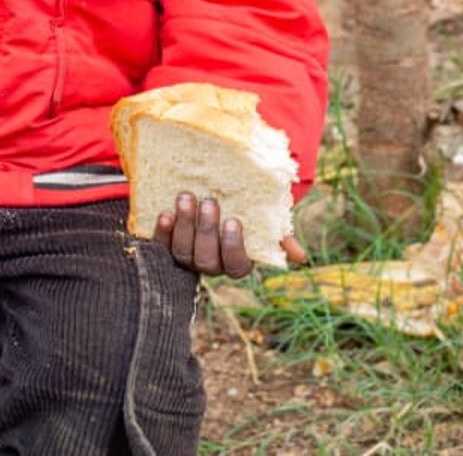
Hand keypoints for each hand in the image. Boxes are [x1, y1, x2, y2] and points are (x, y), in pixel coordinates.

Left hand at [153, 193, 309, 277]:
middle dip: (207, 231)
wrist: (208, 197)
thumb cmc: (241, 210)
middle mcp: (211, 265)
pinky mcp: (166, 245)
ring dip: (185, 226)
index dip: (234, 246)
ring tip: (186, 198)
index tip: (234, 220)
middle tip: (210, 202)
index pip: (236, 266)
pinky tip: (166, 213)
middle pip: (207, 260)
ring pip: (184, 253)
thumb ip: (279, 237)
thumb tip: (300, 256)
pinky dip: (163, 231)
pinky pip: (162, 246)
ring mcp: (187, 257)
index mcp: (236, 262)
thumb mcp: (262, 222)